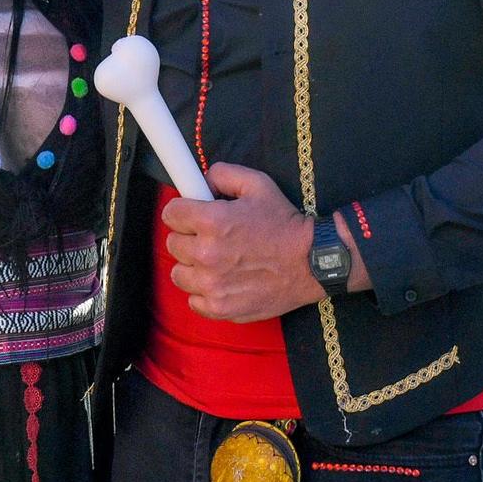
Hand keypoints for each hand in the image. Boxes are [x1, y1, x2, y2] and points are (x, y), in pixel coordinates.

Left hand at [164, 163, 335, 322]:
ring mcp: (212, 285)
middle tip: (211, 237)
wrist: (312, 262)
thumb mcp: (258, 184)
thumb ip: (223, 174)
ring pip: (179, 273)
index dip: (183, 211)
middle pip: (173, 244)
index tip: (193, 215)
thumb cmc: (285, 223)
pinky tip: (223, 281)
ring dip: (193, 266)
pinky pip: (193, 300)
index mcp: (212, 221)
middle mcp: (207, 254)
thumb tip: (200, 180)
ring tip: (216, 261)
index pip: (170, 214)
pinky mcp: (220, 308)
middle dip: (189, 237)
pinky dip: (204, 292)